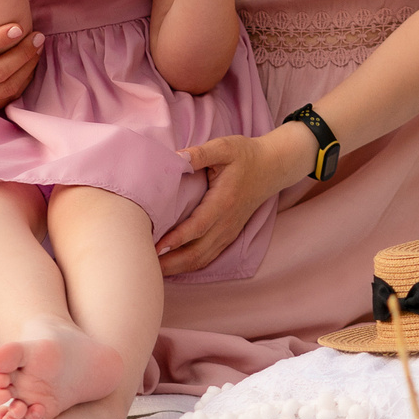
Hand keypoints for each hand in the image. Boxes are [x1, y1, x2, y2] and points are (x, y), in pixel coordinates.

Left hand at [158, 124, 314, 275]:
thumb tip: (175, 158)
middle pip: (198, 252)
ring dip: (178, 267)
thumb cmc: (245, 155)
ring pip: (202, 259)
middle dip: (172, 262)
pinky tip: (173, 266)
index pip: (198, 227)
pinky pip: (209, 257)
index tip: (156, 247)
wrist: (272, 167)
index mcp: (223, 202)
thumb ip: (199, 154)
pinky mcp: (229, 235)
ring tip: (154, 271)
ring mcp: (229, 231)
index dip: (177, 239)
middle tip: (146, 265)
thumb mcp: (224, 147)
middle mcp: (227, 222)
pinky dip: (190, 265)